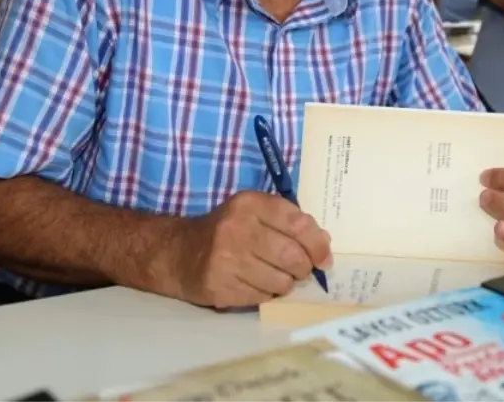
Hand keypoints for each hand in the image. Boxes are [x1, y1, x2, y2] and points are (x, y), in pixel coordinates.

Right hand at [166, 191, 332, 308]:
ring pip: (280, 282)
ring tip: (278, 277)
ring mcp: (226, 260)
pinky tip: (258, 284)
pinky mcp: (220, 287)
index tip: (324, 258)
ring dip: (287, 284)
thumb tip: (323, 243)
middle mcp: (237, 229)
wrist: (179, 253)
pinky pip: (262, 297)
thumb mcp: (254, 213)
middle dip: (304, 268)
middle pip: (292, 256)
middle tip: (302, 270)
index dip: (317, 244)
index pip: (297, 223)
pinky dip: (268, 294)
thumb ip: (289, 222)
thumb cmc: (226, 230)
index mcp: (249, 204)